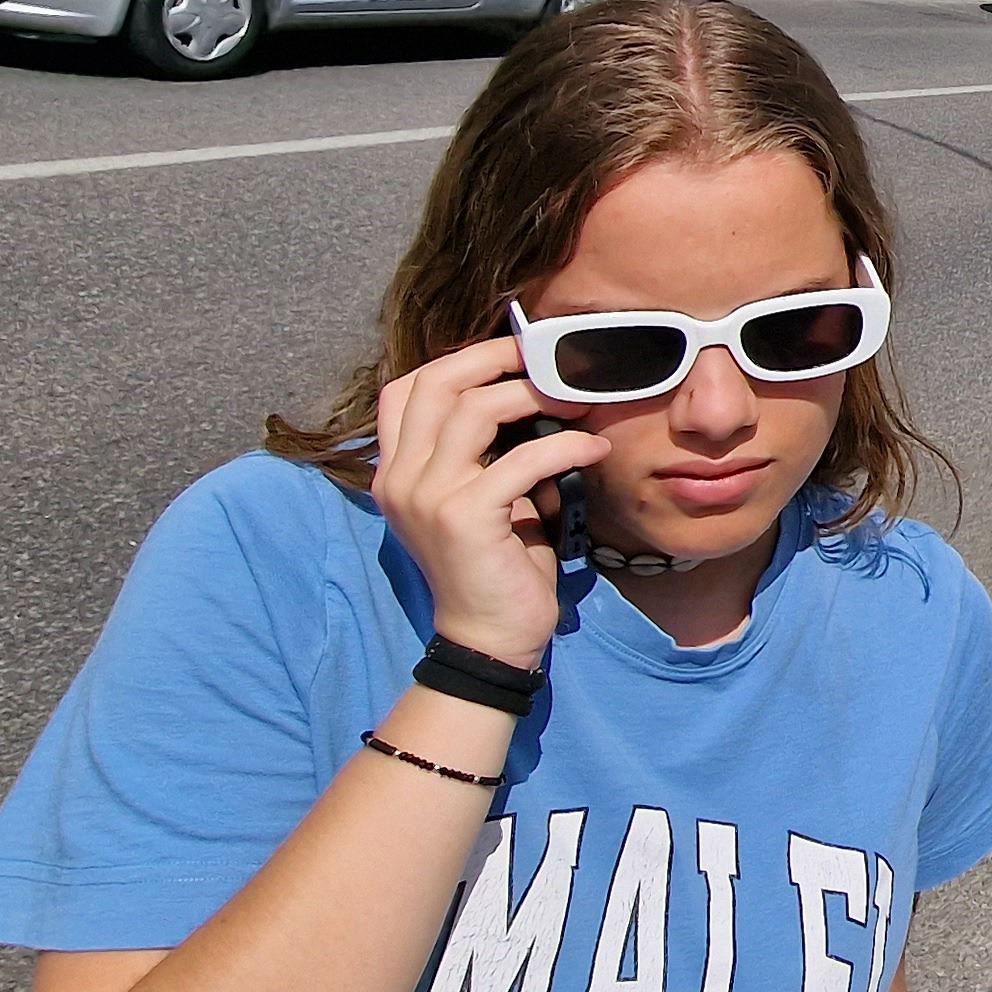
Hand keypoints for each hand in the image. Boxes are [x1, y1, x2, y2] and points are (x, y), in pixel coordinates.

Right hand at [369, 338, 603, 661]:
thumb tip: (534, 391)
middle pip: (435, 383)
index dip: (460, 360)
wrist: (489, 637)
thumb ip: (483, 450)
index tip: (513, 354)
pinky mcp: (464, 516)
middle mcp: (399, 478)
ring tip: (579, 402)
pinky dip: (566, 446)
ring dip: (536, 396)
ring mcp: (426, 496)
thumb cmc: (497, 564)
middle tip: (549, 360)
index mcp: (396, 470)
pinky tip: (595, 450)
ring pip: (475, 410)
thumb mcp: (481, 496)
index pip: (404, 389)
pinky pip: (522, 459)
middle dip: (495, 359)